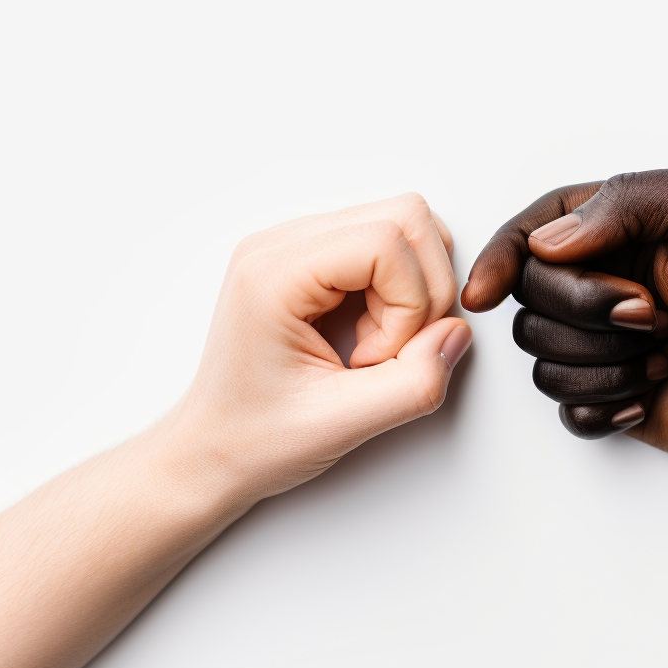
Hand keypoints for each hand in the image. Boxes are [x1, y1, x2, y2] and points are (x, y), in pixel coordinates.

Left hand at [173, 192, 471, 502]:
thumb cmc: (254, 438)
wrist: (212, 450)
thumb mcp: (342, 426)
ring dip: (411, 290)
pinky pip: (385, 248)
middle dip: (420, 289)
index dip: (410, 303)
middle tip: (386, 348)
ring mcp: (296, 246)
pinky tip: (367, 333)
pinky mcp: (313, 260)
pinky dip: (397, 292)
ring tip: (374, 342)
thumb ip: (414, 383)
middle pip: (404, 217)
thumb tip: (456, 335)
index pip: (388, 238)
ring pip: (401, 227)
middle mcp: (281, 244)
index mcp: (274, 273)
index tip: (378, 357)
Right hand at [461, 168, 667, 473]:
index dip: (502, 257)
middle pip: (530, 295)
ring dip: (603, 363)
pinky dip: (602, 406)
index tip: (487, 291)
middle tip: (654, 318)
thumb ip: (632, 200)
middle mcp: (606, 280)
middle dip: (587, 313)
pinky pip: (563, 406)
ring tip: (664, 357)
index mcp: (625, 228)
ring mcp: (604, 340)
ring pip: (539, 354)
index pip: (535, 229)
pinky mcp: (608, 393)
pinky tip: (650, 397)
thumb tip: (547, 243)